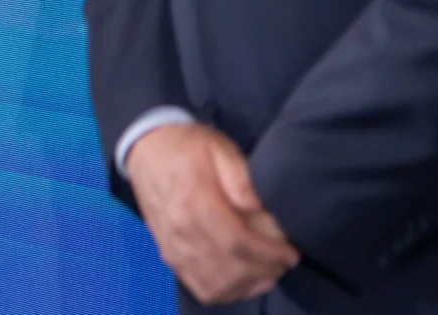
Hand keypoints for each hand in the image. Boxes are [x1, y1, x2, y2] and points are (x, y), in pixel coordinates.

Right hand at [127, 122, 299, 304]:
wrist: (146, 146)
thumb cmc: (188, 146)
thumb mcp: (220, 149)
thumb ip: (242, 178)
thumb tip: (260, 208)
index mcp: (195, 203)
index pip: (238, 243)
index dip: (269, 254)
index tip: (291, 253)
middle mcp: (181, 231)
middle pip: (229, 268)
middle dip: (264, 271)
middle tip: (283, 263)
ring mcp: (172, 246)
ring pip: (214, 284)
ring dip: (246, 285)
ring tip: (267, 273)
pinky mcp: (168, 253)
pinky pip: (198, 286)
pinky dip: (223, 291)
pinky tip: (241, 281)